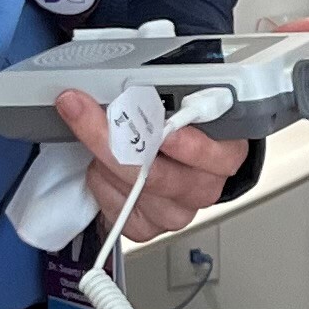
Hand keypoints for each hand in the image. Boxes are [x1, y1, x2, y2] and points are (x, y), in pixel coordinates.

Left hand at [56, 83, 245, 241]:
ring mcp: (176, 213)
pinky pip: (117, 208)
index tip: (164, 132)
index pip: (216, 153)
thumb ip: (164, 93)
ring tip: (91, 135)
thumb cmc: (175, 126)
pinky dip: (101, 183)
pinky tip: (101, 167)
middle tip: (83, 111)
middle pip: (161, 176)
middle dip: (116, 141)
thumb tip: (125, 80)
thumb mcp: (179, 101)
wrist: (168, 161)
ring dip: (104, 160)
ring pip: (132, 190)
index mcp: (225, 152)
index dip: (191, 145)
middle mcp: (204, 188)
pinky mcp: (148, 228)